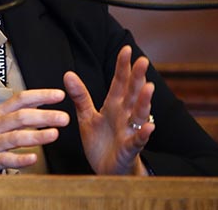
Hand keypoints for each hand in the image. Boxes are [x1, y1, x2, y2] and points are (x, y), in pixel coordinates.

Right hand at [0, 89, 68, 172]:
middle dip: (44, 116)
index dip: (40, 96)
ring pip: (15, 137)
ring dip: (36, 136)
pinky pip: (4, 160)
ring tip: (54, 135)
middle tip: (64, 117)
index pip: (20, 99)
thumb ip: (9, 114)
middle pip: (21, 117)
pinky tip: (33, 158)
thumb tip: (34, 106)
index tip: (59, 94)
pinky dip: (19, 159)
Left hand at [63, 45, 154, 174]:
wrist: (105, 168)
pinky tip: (148, 126)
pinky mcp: (129, 149)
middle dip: (137, 78)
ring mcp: (129, 131)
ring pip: (138, 114)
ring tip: (149, 87)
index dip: (122, 67)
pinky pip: (137, 140)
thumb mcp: (86, 117)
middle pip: (132, 94)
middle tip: (142, 60)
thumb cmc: (100, 141)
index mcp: (113, 106)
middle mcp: (124, 115)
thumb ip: (80, 96)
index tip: (125, 49)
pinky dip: (143, 134)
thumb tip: (68, 74)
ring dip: (144, 101)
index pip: (119, 83)